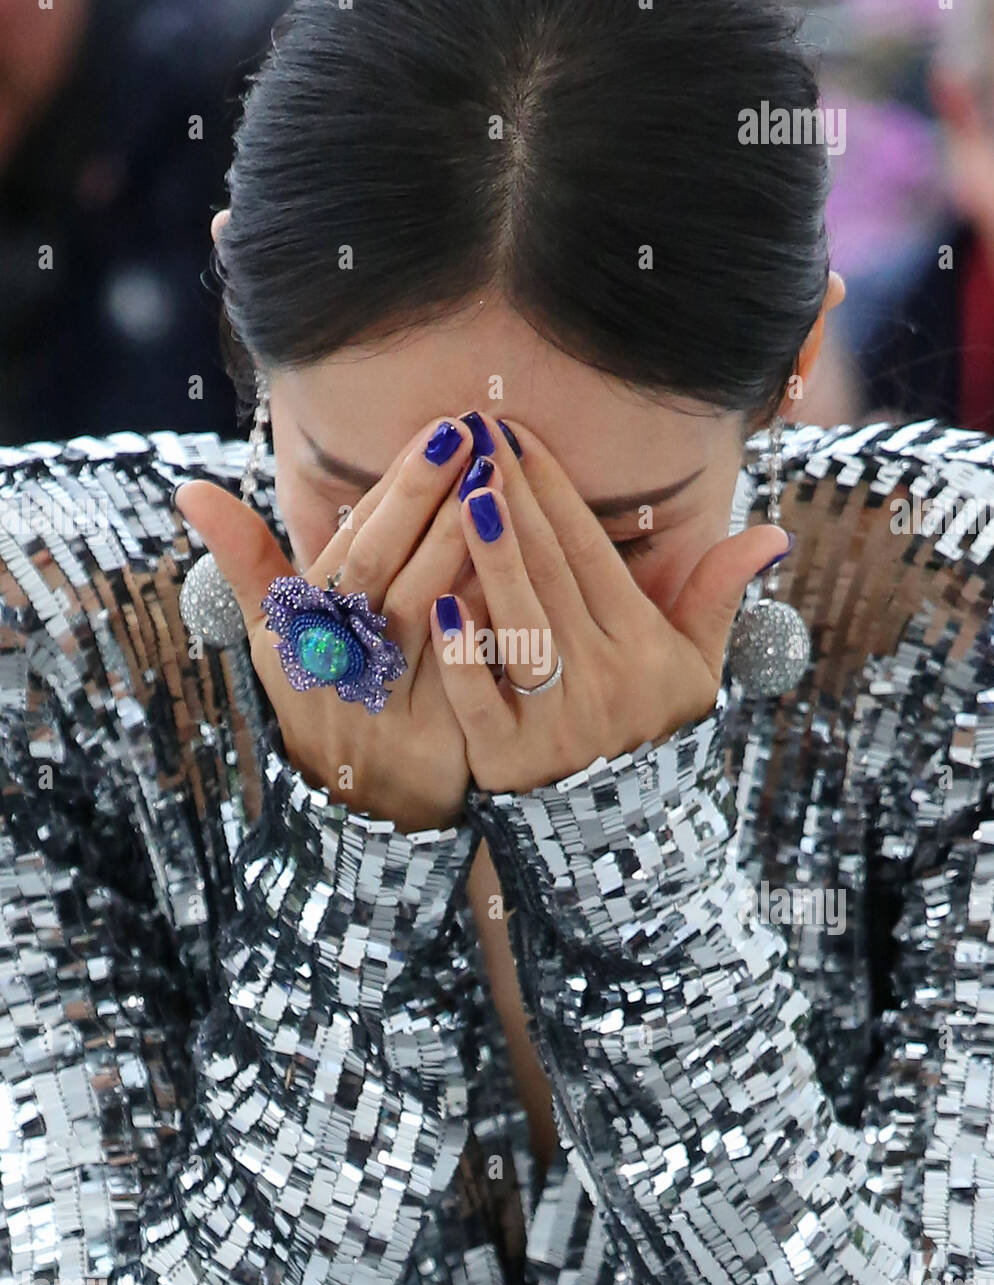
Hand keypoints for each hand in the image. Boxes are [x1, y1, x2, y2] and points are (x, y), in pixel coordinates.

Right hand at [175, 416, 489, 831]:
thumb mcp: (273, 639)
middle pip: (380, 566)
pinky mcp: (430, 734)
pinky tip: (517, 569)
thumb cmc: (322, 700)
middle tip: (468, 433)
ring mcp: (383, 697)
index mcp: (301, 625)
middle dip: (423, 496)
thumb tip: (189, 489)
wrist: (356, 806)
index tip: (437, 429)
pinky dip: (482, 616)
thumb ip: (246, 561)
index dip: (394, 485)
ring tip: (496, 485)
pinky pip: (459, 667)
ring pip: (419, 608)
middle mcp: (335, 658)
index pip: (351, 542)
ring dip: (456, 543)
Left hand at [428, 412, 788, 793]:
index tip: (518, 436)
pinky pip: (481, 700)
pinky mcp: (509, 759)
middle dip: (514, 500)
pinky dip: (462, 654)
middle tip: (478, 439)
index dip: (554, 490)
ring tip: (462, 496)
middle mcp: (603, 677)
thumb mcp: (696, 668)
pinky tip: (440, 603)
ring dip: (491, 558)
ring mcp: (555, 719)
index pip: (591, 552)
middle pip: (552, 575)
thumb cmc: (653, 733)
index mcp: (643, 645)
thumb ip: (718, 596)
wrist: (625, 832)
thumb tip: (772, 535)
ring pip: (519, 625)